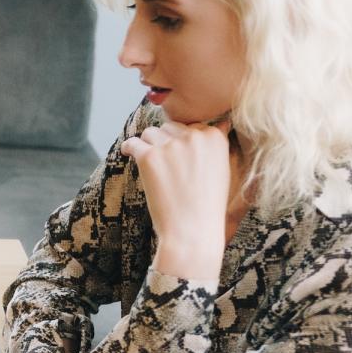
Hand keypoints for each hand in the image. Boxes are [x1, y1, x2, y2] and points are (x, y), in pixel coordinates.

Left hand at [119, 120, 233, 282]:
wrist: (192, 231)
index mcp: (214, 137)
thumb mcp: (223, 169)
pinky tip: (128, 154)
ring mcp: (171, 145)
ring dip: (149, 145)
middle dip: (166, 142)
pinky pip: (132, 142)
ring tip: (153, 166)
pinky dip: (129, 148)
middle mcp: (194, 136)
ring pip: (151, 132)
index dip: (185, 142)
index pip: (194, 126)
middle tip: (167, 167)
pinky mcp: (149, 156)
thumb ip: (217, 144)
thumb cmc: (207, 205)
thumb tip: (221, 121)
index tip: (182, 158)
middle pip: (171, 127)